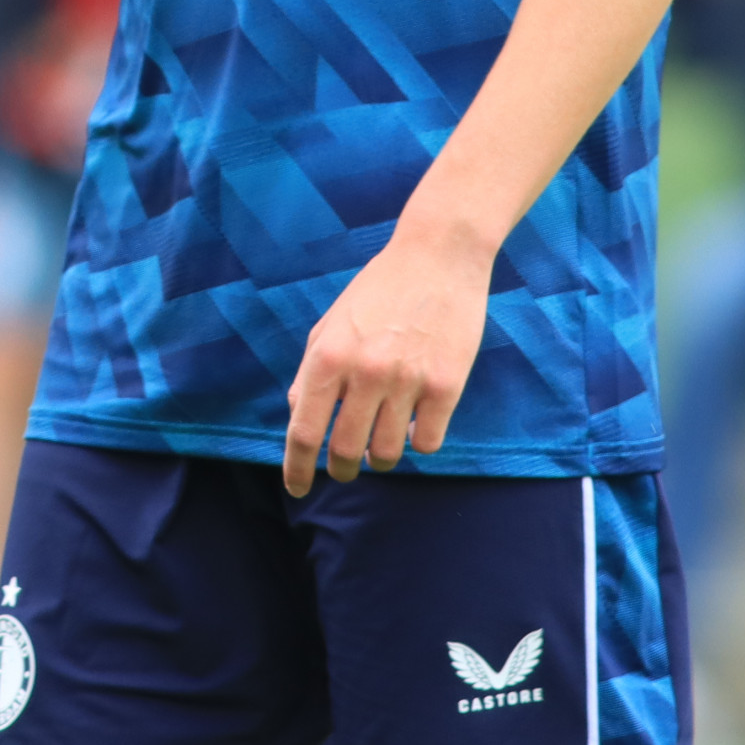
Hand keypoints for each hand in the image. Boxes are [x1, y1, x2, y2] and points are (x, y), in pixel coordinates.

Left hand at [281, 217, 489, 493]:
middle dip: (341, 470)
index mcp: (328, 356)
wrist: (438, 256)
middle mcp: (365, 372)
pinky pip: (427, 442)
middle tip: (344, 469)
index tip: (296, 488)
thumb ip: (311, 371)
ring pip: (387, 453)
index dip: (296, 468)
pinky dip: (416, 443)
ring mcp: (408, 380)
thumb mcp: (331, 324)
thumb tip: (299, 417)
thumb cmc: (378, 290)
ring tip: (379, 444)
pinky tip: (414, 425)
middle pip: (344, 451)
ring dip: (379, 458)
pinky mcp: (447, 385)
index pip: (304, 431)